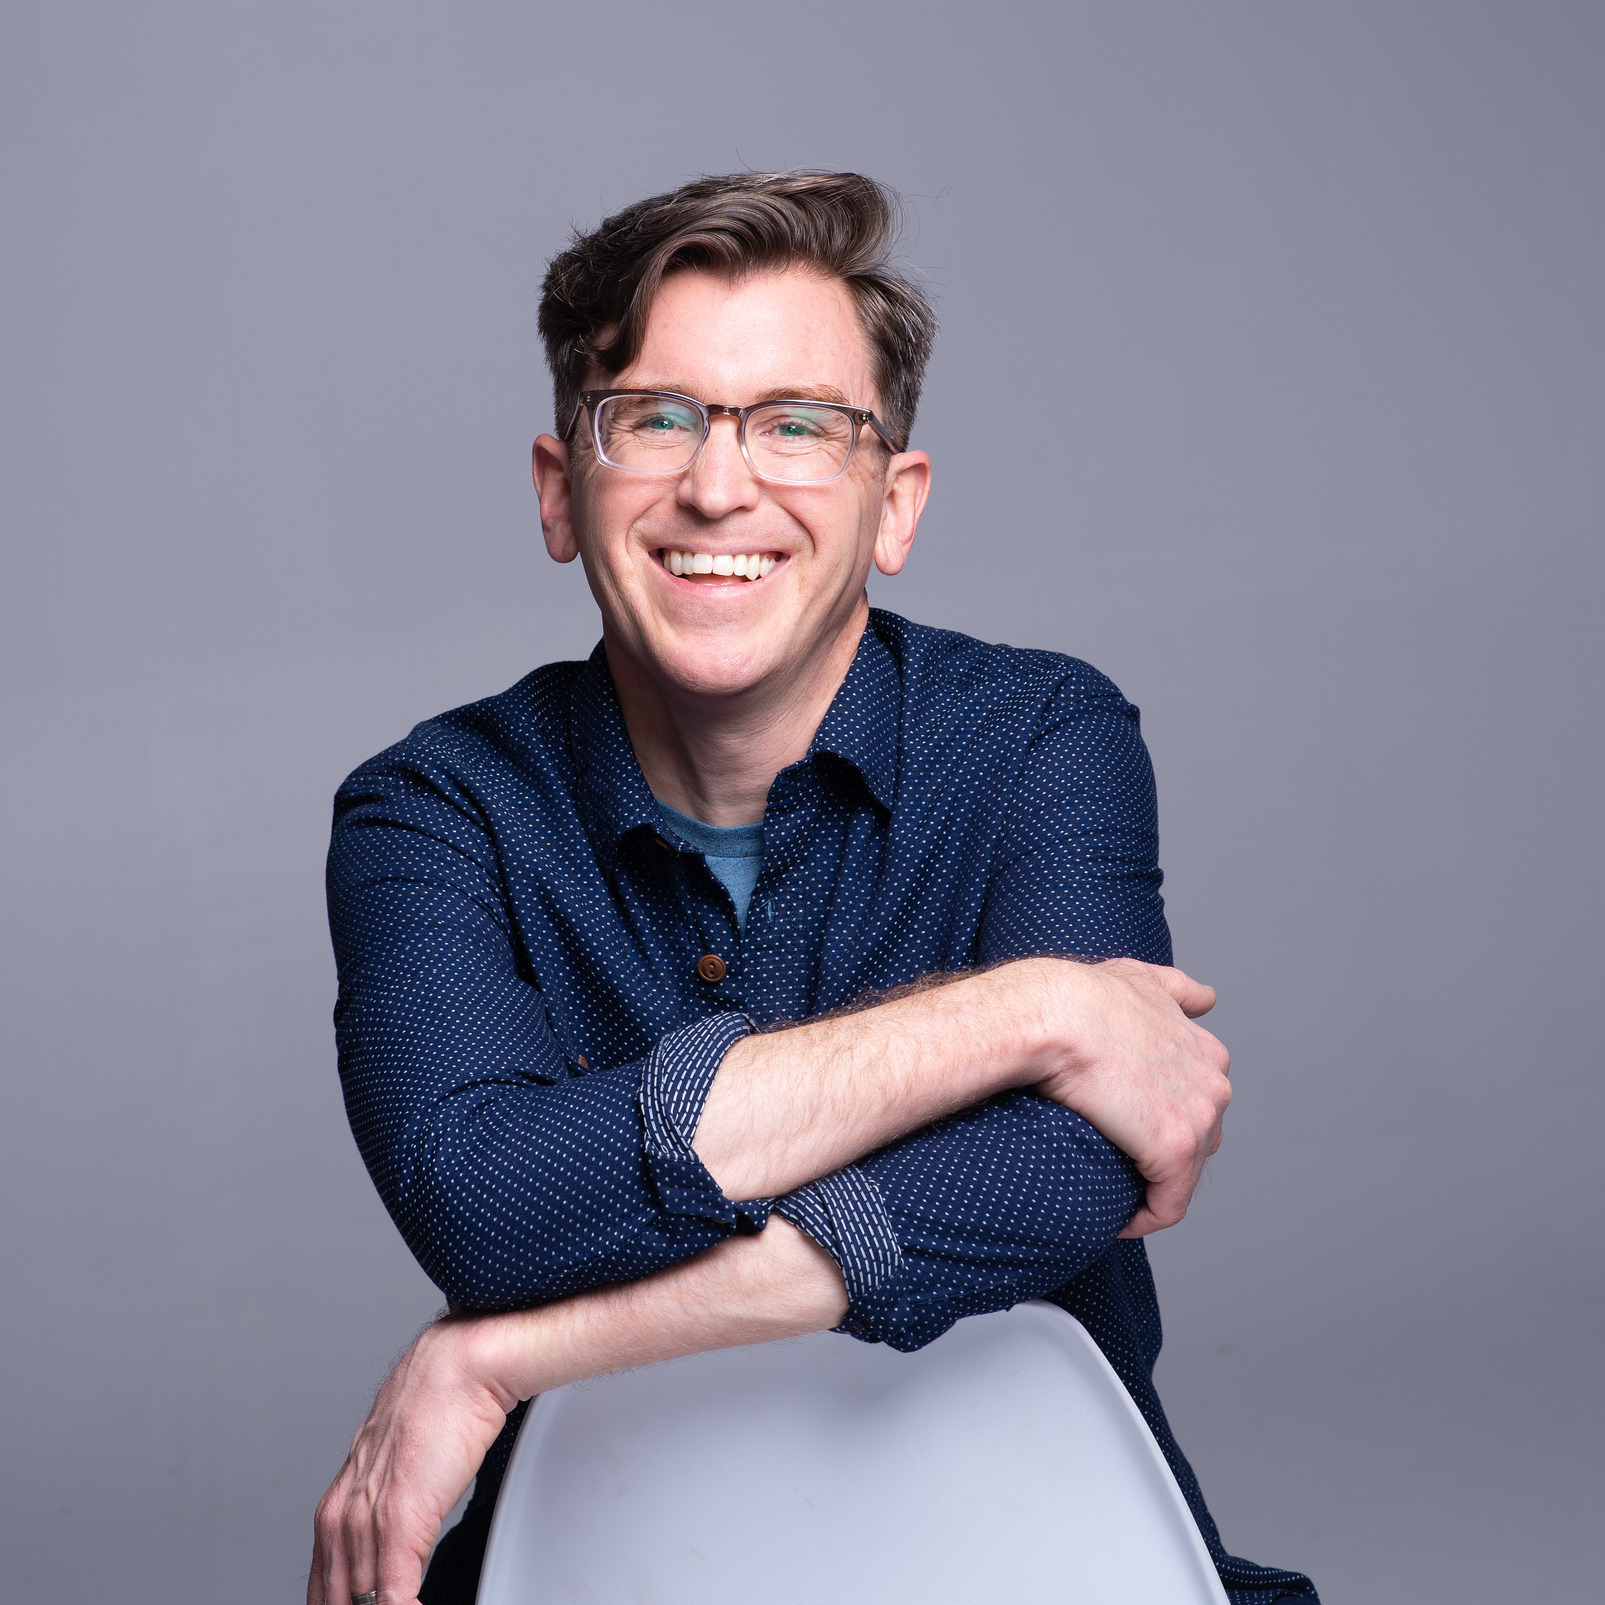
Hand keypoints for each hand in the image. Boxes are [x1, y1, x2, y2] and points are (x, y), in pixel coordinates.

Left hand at [309, 1316, 510, 1604]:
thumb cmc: (438, 1409)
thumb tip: (399, 1540)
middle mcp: (344, 1515)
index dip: (335, 1602)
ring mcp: (369, 1519)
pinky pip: (393, 1593)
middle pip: (334, 1596)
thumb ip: (388, 1504)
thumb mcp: (399, 1466)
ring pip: (359, 1599)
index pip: (322, 1583)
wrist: (459, 1371)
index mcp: (338, 1505)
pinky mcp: (401, 1519)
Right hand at [1020, 957, 1230, 1236]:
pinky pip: (1168, 1204)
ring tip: (1112, 1195)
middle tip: (1114, 1162)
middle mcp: (1214, 1084)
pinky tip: (1116, 1220)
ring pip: (1184, 1177)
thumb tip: (1207, 998)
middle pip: (1199, 1143)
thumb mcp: (1139, 979)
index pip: (1199, 1105)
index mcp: (1207, 1051)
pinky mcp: (1176, 1149)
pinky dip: (1143, 1219)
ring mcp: (1200, 1117)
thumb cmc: (1079, 995)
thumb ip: (1177, 990)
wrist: (1053, 1014)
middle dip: (1160, 1158)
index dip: (1163, 1123)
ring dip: (1151, 1191)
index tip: (1126, 1133)